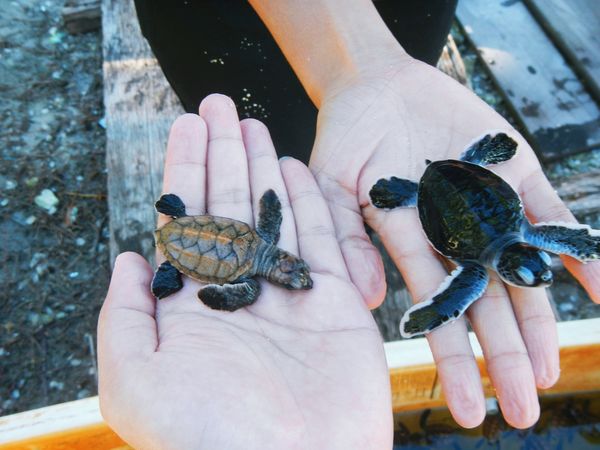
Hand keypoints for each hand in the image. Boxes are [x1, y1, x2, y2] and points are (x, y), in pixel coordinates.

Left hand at [98, 95, 391, 449]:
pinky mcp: (336, 306)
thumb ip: (124, 317)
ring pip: (273, 215)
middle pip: (228, 206)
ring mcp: (289, 297)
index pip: (186, 221)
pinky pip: (322, 241)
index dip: (184, 170)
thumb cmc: (205, 439)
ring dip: (262, 167)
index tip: (185, 125)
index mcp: (192, 307)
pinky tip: (295, 166)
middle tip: (219, 104)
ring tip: (253, 122)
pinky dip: (310, 202)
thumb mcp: (134, 383)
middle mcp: (239, 294)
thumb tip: (129, 258)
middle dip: (222, 153)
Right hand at [310, 56, 599, 427]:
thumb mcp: (329, 187)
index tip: (469, 408)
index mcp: (410, 243)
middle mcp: (453, 236)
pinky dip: (579, 250)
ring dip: (540, 320)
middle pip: (485, 303)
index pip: (435, 308)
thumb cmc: (346, 139)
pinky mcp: (515, 173)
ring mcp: (487, 207)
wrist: (376, 86)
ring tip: (550, 371)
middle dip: (503, 355)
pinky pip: (552, 217)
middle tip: (523, 410)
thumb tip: (369, 300)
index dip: (452, 357)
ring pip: (521, 271)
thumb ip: (347, 239)